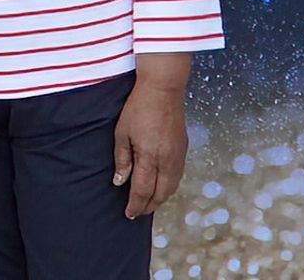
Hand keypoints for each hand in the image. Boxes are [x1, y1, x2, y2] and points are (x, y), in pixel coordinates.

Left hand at [112, 77, 186, 218]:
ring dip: (160, 199)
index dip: (135, 205)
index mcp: (150, 157)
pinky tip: (161, 187)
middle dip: (148, 206)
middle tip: (137, 212)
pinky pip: (178, 176)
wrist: (163, 89)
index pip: (143, 191)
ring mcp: (178, 156)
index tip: (129, 213)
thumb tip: (120, 181)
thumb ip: (122, 160)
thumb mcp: (122, 133)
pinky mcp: (183, 149)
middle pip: (160, 194)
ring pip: (172, 187)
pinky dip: (169, 187)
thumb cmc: (139, 108)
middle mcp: (167, 161)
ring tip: (148, 203)